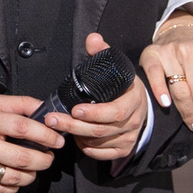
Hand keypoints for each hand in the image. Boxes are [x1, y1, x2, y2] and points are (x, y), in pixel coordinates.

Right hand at [0, 94, 63, 192]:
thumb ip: (16, 104)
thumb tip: (43, 107)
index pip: (23, 127)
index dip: (46, 135)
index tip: (57, 140)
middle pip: (22, 157)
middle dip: (44, 160)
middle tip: (48, 157)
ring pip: (14, 177)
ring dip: (31, 176)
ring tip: (33, 169)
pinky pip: (0, 190)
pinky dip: (14, 187)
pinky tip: (15, 179)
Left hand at [45, 32, 149, 162]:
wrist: (140, 105)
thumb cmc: (122, 87)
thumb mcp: (116, 68)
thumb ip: (102, 53)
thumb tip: (92, 38)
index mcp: (134, 99)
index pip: (115, 111)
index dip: (94, 113)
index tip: (74, 109)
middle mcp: (134, 120)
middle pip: (101, 130)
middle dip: (74, 126)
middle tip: (53, 119)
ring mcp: (129, 137)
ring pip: (98, 142)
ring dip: (77, 136)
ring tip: (60, 126)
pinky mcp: (123, 149)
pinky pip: (101, 154)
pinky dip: (85, 148)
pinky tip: (76, 138)